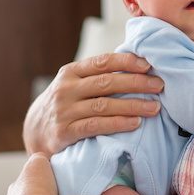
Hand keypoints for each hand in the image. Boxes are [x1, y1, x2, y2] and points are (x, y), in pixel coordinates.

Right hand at [23, 53, 163, 155]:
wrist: (33, 132)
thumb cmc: (66, 104)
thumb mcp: (74, 84)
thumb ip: (97, 75)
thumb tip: (138, 63)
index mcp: (71, 72)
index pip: (102, 62)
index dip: (127, 61)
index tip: (149, 64)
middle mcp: (66, 89)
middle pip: (107, 83)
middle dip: (137, 83)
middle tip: (160, 86)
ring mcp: (64, 111)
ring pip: (104, 105)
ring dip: (133, 105)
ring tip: (155, 108)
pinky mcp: (64, 133)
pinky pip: (96, 126)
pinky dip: (118, 124)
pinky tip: (135, 123)